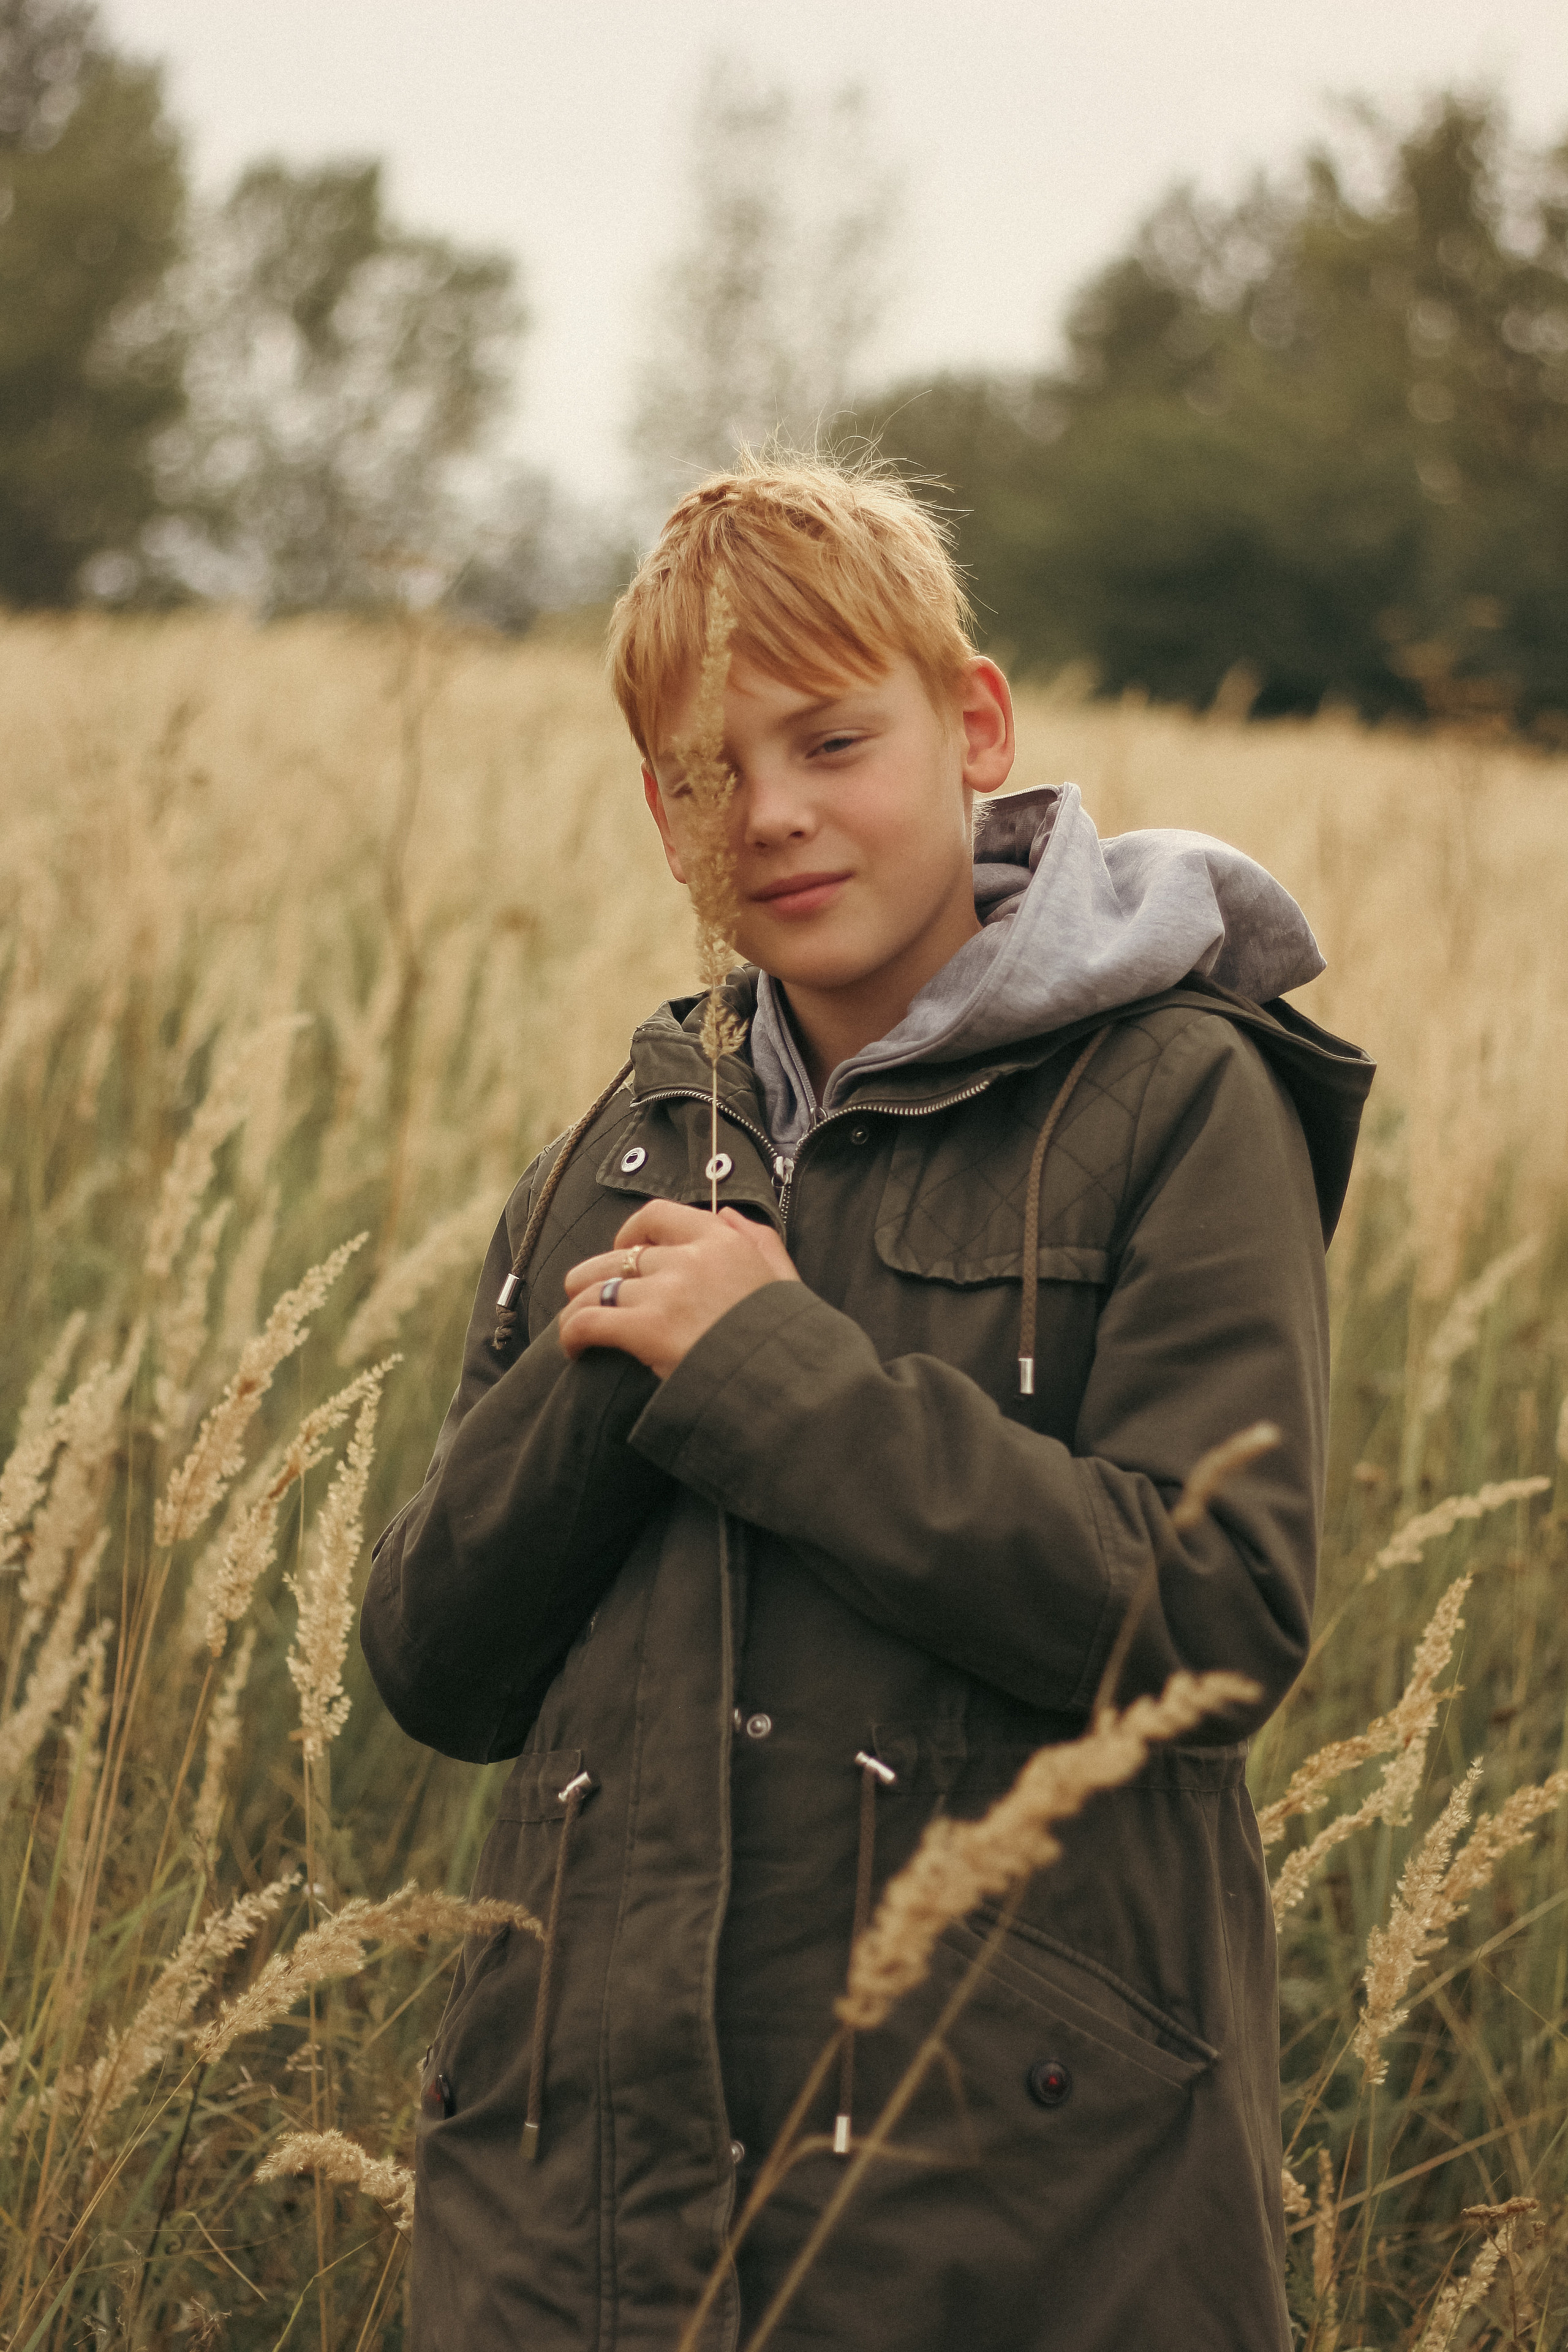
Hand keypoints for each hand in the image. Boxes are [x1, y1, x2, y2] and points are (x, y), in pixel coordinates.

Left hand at [559, 1200, 798, 1379]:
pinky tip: (574, 1350)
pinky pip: (589, 1321)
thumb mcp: (784, 1279)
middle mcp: (690, 1259)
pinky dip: (572, 1333)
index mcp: (722, 1242)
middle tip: (583, 1293)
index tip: (624, 1250)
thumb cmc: (788, 1338)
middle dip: (593, 1274)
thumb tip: (727, 1213)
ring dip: (577, 1307)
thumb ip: (760, 1240)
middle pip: (618, 1255)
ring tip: (573, 1327)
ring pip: (596, 1287)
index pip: (658, 1215)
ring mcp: (666, 1293)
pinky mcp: (647, 1329)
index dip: (631, 1231)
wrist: (791, 1382)